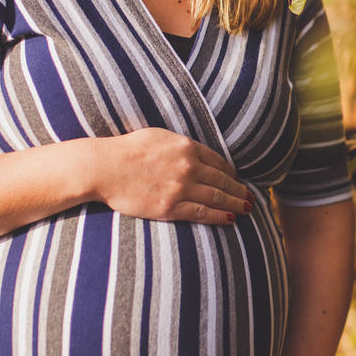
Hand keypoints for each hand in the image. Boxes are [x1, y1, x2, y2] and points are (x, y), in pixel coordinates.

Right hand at [94, 128, 252, 225]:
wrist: (104, 168)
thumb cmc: (127, 150)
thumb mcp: (159, 137)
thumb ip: (180, 145)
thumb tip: (194, 152)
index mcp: (186, 147)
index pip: (219, 161)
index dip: (231, 172)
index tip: (238, 179)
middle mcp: (188, 166)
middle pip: (223, 180)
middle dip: (239, 190)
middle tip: (251, 197)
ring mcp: (181, 188)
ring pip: (218, 197)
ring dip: (235, 204)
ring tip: (246, 209)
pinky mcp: (171, 207)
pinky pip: (203, 213)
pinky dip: (220, 216)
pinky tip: (230, 219)